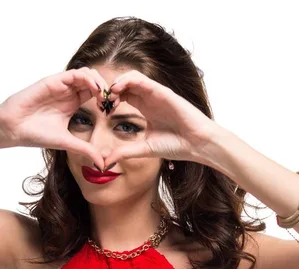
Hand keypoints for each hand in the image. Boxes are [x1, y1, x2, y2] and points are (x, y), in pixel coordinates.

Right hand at [0, 67, 109, 169]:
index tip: (111, 111)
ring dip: (99, 82)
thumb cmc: (35, 134)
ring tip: (103, 96)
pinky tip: (94, 91)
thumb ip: (85, 150)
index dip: (107, 99)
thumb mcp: (67, 143)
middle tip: (111, 102)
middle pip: (94, 80)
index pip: (96, 93)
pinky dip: (88, 79)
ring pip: (87, 73)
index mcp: (73, 103)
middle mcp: (68, 92)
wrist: (12, 128)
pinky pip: (75, 73)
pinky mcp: (54, 81)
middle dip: (107, 89)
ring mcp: (61, 85)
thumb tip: (102, 165)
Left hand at [103, 69, 224, 167]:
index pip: (123, 95)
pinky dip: (127, 81)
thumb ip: (124, 152)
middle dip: (110, 89)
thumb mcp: (143, 149)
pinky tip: (117, 90)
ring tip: (108, 94)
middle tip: (101, 101)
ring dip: (117, 82)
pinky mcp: (163, 92)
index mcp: (145, 108)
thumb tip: (105, 162)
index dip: (109, 99)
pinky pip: (142, 80)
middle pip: (125, 83)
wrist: (197, 144)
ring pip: (132, 77)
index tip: (101, 110)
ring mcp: (156, 93)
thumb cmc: (176, 145)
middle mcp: (150, 98)